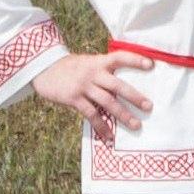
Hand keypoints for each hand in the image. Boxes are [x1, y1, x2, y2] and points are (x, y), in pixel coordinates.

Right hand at [33, 51, 152, 137]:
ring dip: (122, 115)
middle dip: (134, 96)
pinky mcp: (73, 98)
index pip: (120, 57)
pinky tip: (110, 136)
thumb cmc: (70, 67)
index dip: (135, 60)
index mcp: (98, 62)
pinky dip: (101, 126)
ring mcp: (83, 86)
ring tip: (136, 125)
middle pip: (117, 85)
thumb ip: (103, 70)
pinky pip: (91, 114)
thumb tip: (123, 85)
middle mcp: (93, 73)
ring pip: (107, 102)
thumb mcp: (87, 62)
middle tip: (149, 107)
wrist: (42, 68)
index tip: (151, 64)